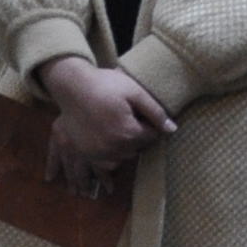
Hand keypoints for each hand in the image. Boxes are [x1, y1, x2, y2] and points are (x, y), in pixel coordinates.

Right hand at [35, 56, 175, 181]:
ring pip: (122, 157)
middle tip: (128, 118)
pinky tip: (106, 139)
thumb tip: (172, 129)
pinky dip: (109, 155)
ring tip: (117, 127)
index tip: (140, 113)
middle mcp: (114, 148)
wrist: (73, 86)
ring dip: (124, 147)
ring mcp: (98, 153)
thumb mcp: (135, 92)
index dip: (148, 124)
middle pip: (137, 148)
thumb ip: (155, 112)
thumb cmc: (106, 84)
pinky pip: (105, 162)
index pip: (151, 136)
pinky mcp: (86, 153)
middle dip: (137, 136)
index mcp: (129, 133)